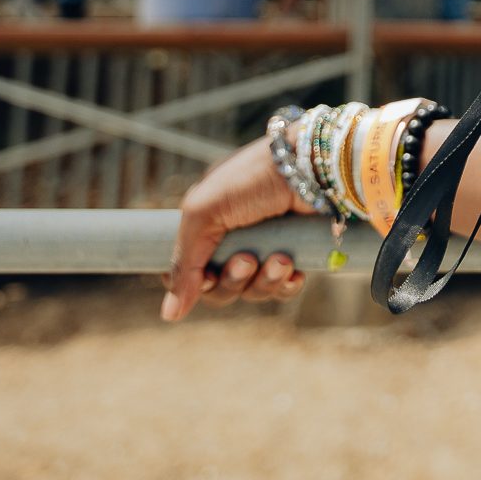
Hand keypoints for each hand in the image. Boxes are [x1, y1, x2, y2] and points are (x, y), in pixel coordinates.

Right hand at [160, 136, 313, 320]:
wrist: (310, 164)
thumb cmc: (253, 178)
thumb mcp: (204, 212)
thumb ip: (184, 263)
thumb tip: (170, 315)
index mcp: (207, 223)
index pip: (187, 270)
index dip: (193, 284)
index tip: (207, 277)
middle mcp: (234, 237)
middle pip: (219, 288)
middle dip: (231, 281)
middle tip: (247, 260)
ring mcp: (266, 246)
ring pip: (252, 291)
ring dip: (263, 281)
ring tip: (280, 259)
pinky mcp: (296, 252)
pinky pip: (282, 288)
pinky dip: (285, 285)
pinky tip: (293, 271)